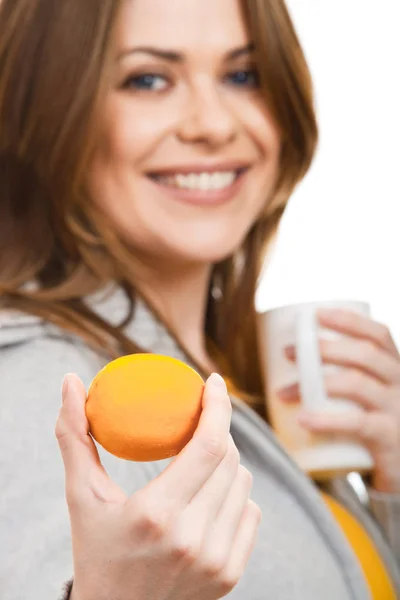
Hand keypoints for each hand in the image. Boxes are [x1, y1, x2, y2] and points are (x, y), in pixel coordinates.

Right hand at [56, 372, 260, 599]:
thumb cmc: (95, 552)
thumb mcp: (80, 496)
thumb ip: (74, 437)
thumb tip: (70, 382)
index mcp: (156, 514)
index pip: (209, 446)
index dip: (219, 406)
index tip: (214, 381)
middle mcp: (193, 539)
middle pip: (229, 460)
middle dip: (218, 430)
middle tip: (200, 420)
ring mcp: (216, 560)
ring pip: (243, 483)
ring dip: (228, 461)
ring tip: (201, 459)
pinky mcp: (230, 575)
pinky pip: (250, 513)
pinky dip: (235, 495)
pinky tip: (210, 495)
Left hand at [279, 309, 399, 493]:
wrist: (399, 471)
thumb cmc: (373, 427)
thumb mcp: (367, 397)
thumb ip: (343, 377)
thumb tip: (289, 359)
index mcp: (394, 368)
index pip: (379, 334)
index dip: (350, 320)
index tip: (317, 315)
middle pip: (365, 354)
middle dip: (324, 348)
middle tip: (289, 353)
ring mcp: (398, 411)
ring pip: (358, 384)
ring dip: (317, 382)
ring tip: (286, 391)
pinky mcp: (389, 439)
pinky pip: (358, 424)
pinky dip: (328, 420)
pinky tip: (305, 419)